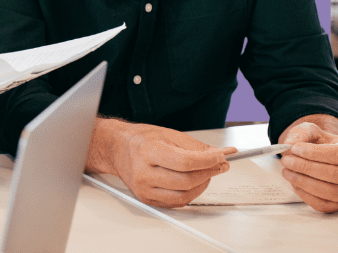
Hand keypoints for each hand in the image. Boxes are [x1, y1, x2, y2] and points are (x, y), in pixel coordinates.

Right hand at [102, 121, 234, 207]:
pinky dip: (190, 194)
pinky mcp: (146, 199)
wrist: (117, 149)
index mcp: (147, 151)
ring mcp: (143, 189)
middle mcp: (143, 172)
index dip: (207, 161)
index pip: (185, 162)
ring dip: (202, 185)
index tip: (220, 158)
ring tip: (206, 174)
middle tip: (218, 165)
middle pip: (186, 181)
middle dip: (208, 173)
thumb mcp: (169, 134)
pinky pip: (176, 203)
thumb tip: (219, 155)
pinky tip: (194, 183)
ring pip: (184, 196)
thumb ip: (196, 147)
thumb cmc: (141, 140)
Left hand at [279, 121, 337, 212]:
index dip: (315, 153)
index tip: (295, 148)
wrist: (319, 156)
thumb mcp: (311, 131)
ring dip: (304, 182)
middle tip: (286, 161)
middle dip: (307, 168)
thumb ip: (302, 134)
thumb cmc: (318, 144)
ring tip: (287, 171)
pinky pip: (323, 204)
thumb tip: (290, 144)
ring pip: (330, 192)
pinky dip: (305, 195)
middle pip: (336, 175)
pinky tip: (294, 183)